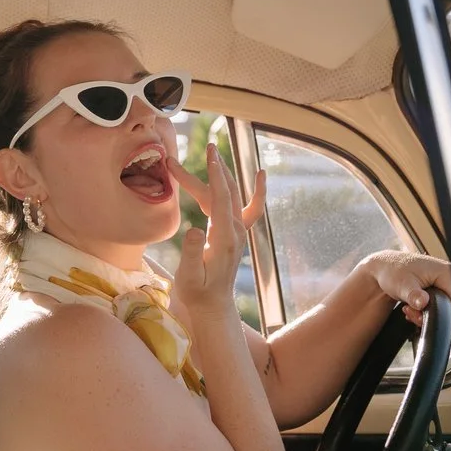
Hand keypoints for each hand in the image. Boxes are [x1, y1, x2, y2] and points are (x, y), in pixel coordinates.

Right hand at [165, 140, 262, 334]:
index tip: (210, 155)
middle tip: (207, 146)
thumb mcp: (188, 275)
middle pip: (225, 192)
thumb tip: (193, 229)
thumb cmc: (196, 291)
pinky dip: (257, 190)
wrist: (212, 304)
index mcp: (224, 238)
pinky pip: (251, 207)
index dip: (215, 176)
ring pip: (233, 195)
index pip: (220, 199)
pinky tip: (261, 174)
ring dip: (224, 173)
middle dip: (216, 168)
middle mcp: (236, 231)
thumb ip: (190, 253)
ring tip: (214, 153)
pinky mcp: (237, 233)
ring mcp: (239, 231)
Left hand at [359, 250, 450, 325]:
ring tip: (409, 307)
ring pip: (442, 307)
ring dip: (424, 312)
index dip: (440, 313)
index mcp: (445, 272)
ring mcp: (442, 281)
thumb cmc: (392, 272)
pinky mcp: (436, 286)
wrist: (384, 268)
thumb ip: (414, 295)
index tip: (421, 314)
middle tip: (412, 311)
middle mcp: (448, 275)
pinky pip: (436, 304)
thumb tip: (423, 302)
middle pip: (449, 306)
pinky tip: (412, 306)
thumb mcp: (403, 285)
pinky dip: (424, 309)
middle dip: (429, 313)